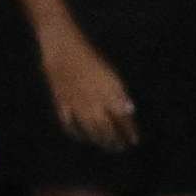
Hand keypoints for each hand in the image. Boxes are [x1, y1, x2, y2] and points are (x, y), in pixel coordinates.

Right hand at [38, 29, 137, 148]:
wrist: (63, 48)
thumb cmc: (89, 58)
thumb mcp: (110, 74)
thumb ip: (119, 94)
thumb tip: (130, 110)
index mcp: (107, 93)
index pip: (122, 118)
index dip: (129, 131)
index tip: (134, 140)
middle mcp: (93, 102)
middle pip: (106, 128)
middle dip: (115, 139)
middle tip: (120, 147)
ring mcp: (77, 105)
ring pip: (90, 129)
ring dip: (99, 140)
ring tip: (106, 145)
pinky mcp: (62, 104)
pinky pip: (70, 124)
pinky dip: (77, 133)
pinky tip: (82, 136)